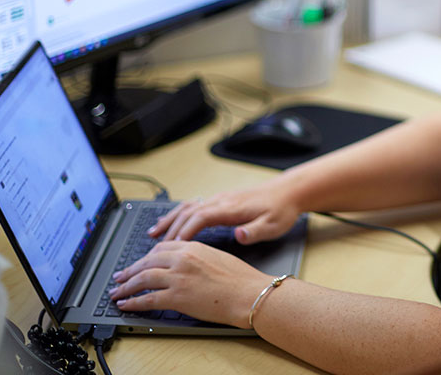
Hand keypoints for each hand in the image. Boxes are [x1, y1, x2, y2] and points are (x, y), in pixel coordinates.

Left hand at [109, 240, 267, 328]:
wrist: (249, 293)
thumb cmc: (241, 279)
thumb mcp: (218, 257)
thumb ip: (198, 256)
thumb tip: (188, 264)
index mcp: (193, 247)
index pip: (161, 248)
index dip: (146, 257)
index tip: (140, 263)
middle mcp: (182, 259)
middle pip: (147, 261)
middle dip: (130, 271)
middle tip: (120, 277)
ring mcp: (178, 277)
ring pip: (143, 279)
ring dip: (126, 286)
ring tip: (117, 292)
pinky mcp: (177, 297)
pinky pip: (147, 299)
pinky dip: (133, 302)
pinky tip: (126, 305)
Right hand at [150, 177, 300, 244]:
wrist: (288, 192)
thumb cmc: (281, 210)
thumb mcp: (273, 225)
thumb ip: (255, 232)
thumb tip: (239, 236)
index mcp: (231, 208)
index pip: (201, 217)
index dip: (185, 231)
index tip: (173, 247)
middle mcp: (222, 201)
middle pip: (189, 212)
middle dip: (170, 229)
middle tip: (155, 247)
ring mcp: (220, 199)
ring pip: (188, 207)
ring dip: (170, 219)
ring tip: (153, 233)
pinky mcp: (221, 200)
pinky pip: (194, 205)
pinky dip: (179, 213)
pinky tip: (171, 221)